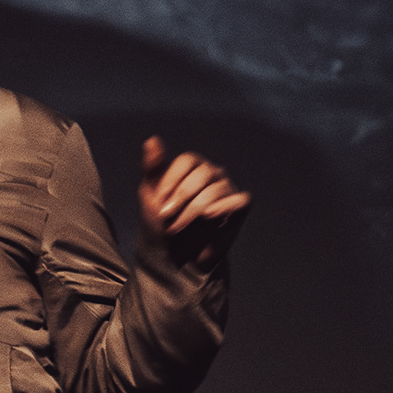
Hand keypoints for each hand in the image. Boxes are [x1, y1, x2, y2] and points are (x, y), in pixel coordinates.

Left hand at [137, 134, 248, 263]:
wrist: (174, 254)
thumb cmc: (161, 221)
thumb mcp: (150, 194)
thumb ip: (153, 168)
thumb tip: (151, 139)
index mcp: (192, 165)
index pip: (187, 161)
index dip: (171, 181)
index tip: (158, 203)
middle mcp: (213, 172)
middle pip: (202, 174)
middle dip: (181, 198)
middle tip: (165, 218)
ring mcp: (228, 188)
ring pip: (216, 190)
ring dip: (192, 211)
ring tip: (177, 228)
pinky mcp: (239, 207)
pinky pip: (241, 200)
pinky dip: (225, 207)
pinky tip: (209, 216)